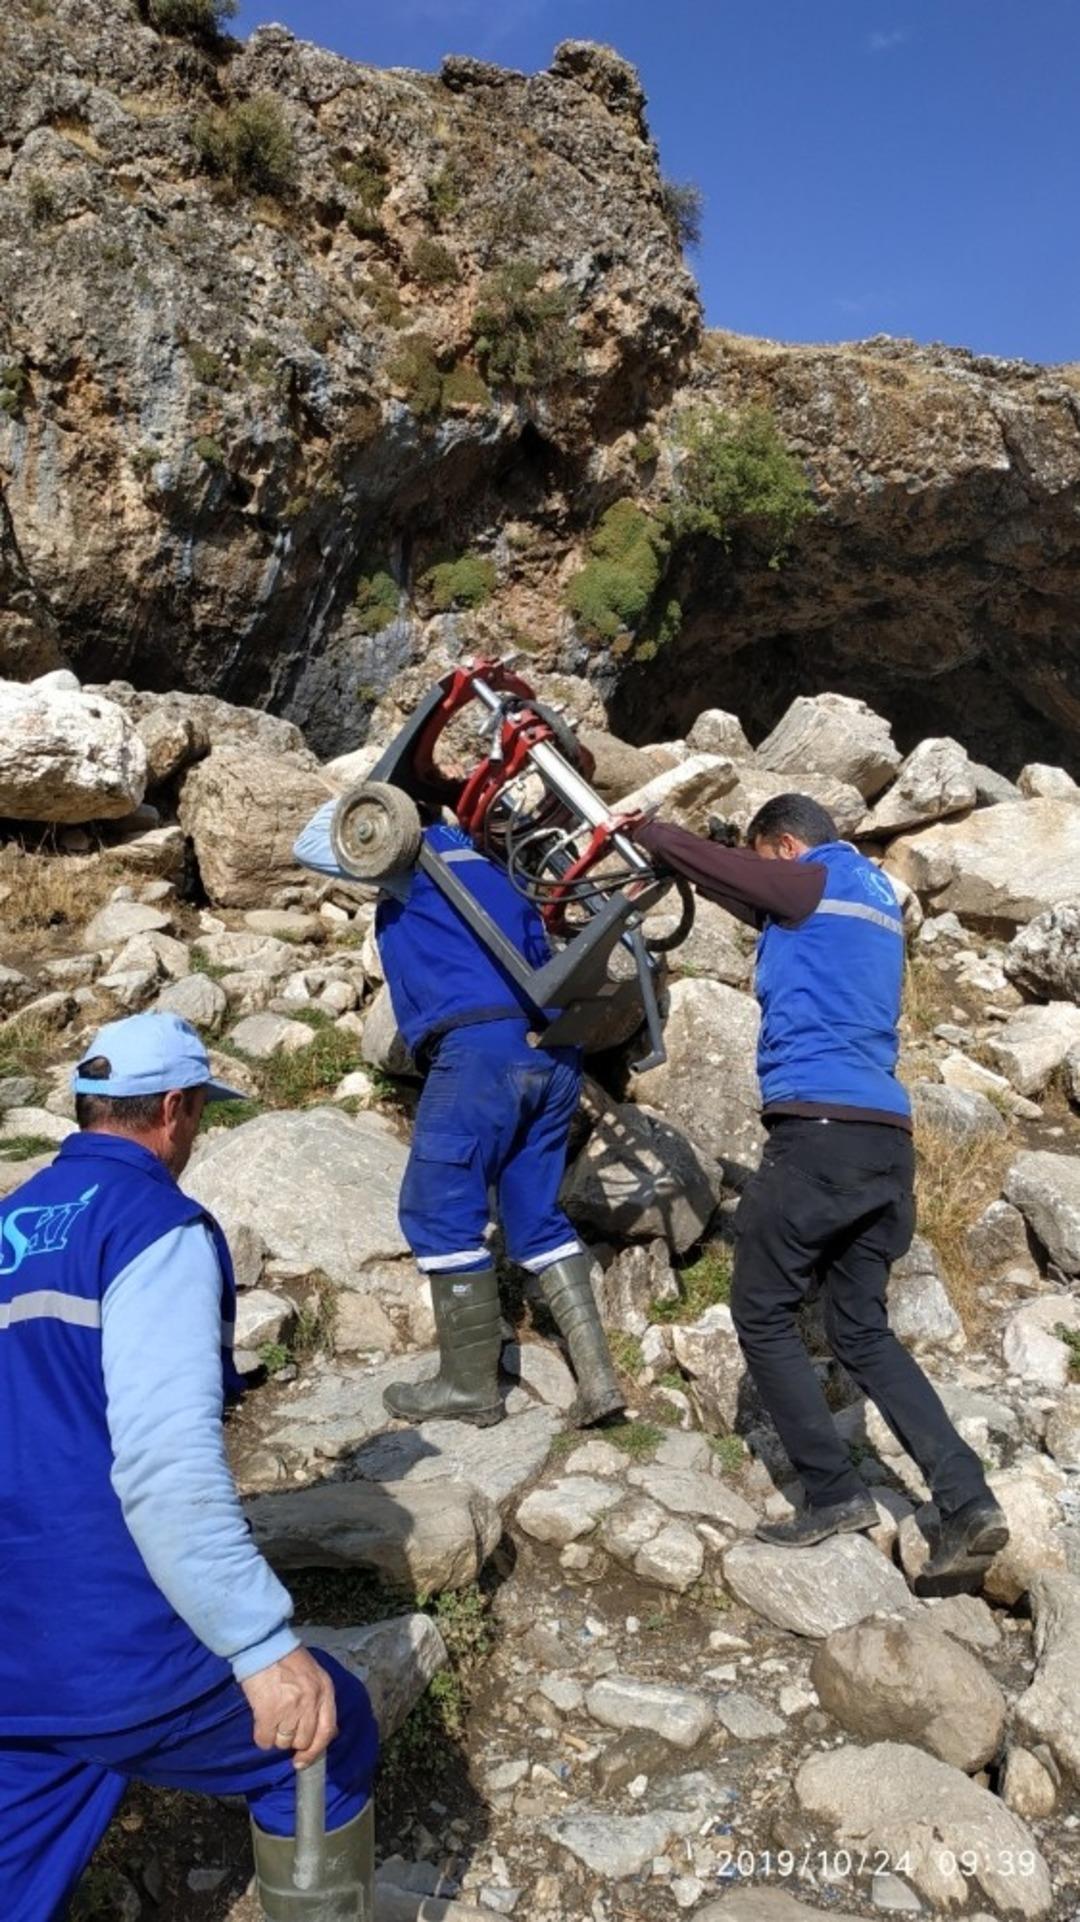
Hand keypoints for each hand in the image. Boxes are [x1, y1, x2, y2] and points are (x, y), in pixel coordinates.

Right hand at [241, 1647, 337, 1768]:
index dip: (315, 1751)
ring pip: (283, 1743)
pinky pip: (265, 1741)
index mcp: (325, 1691)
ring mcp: (290, 1708)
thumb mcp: (314, 1676)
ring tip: (272, 1715)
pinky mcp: (269, 1713)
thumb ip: (320, 1702)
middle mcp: (311, 1702)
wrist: (264, 1645)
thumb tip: (325, 1733)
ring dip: (276, 1736)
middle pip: (303, 1741)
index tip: (302, 1761)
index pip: (327, 1731)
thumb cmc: (288, 1659)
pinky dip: (262, 1737)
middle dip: (292, 1739)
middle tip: (282, 1723)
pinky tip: (261, 1721)